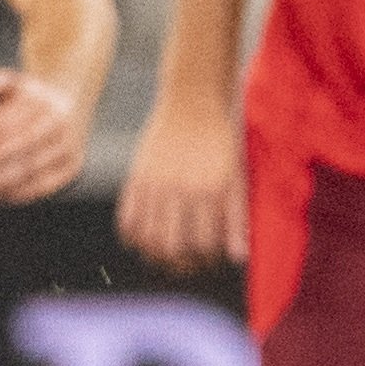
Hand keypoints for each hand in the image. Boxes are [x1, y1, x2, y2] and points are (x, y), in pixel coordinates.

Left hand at [0, 68, 87, 202]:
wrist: (72, 106)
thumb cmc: (31, 100)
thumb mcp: (15, 85)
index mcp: (43, 102)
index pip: (12, 123)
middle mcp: (60, 124)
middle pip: (25, 145)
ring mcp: (69, 147)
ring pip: (36, 168)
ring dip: (6, 182)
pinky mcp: (72, 167)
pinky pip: (47, 185)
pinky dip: (23, 194)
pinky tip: (1, 198)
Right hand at [117, 102, 249, 271]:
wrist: (193, 100)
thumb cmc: (221, 140)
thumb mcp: (236, 178)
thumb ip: (236, 219)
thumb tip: (238, 258)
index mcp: (210, 191)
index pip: (204, 245)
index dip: (207, 261)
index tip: (210, 262)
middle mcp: (180, 190)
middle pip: (171, 248)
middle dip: (180, 266)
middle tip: (187, 266)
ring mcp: (154, 184)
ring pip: (146, 239)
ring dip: (155, 256)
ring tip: (166, 257)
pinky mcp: (136, 177)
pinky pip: (127, 219)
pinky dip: (132, 237)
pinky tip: (143, 240)